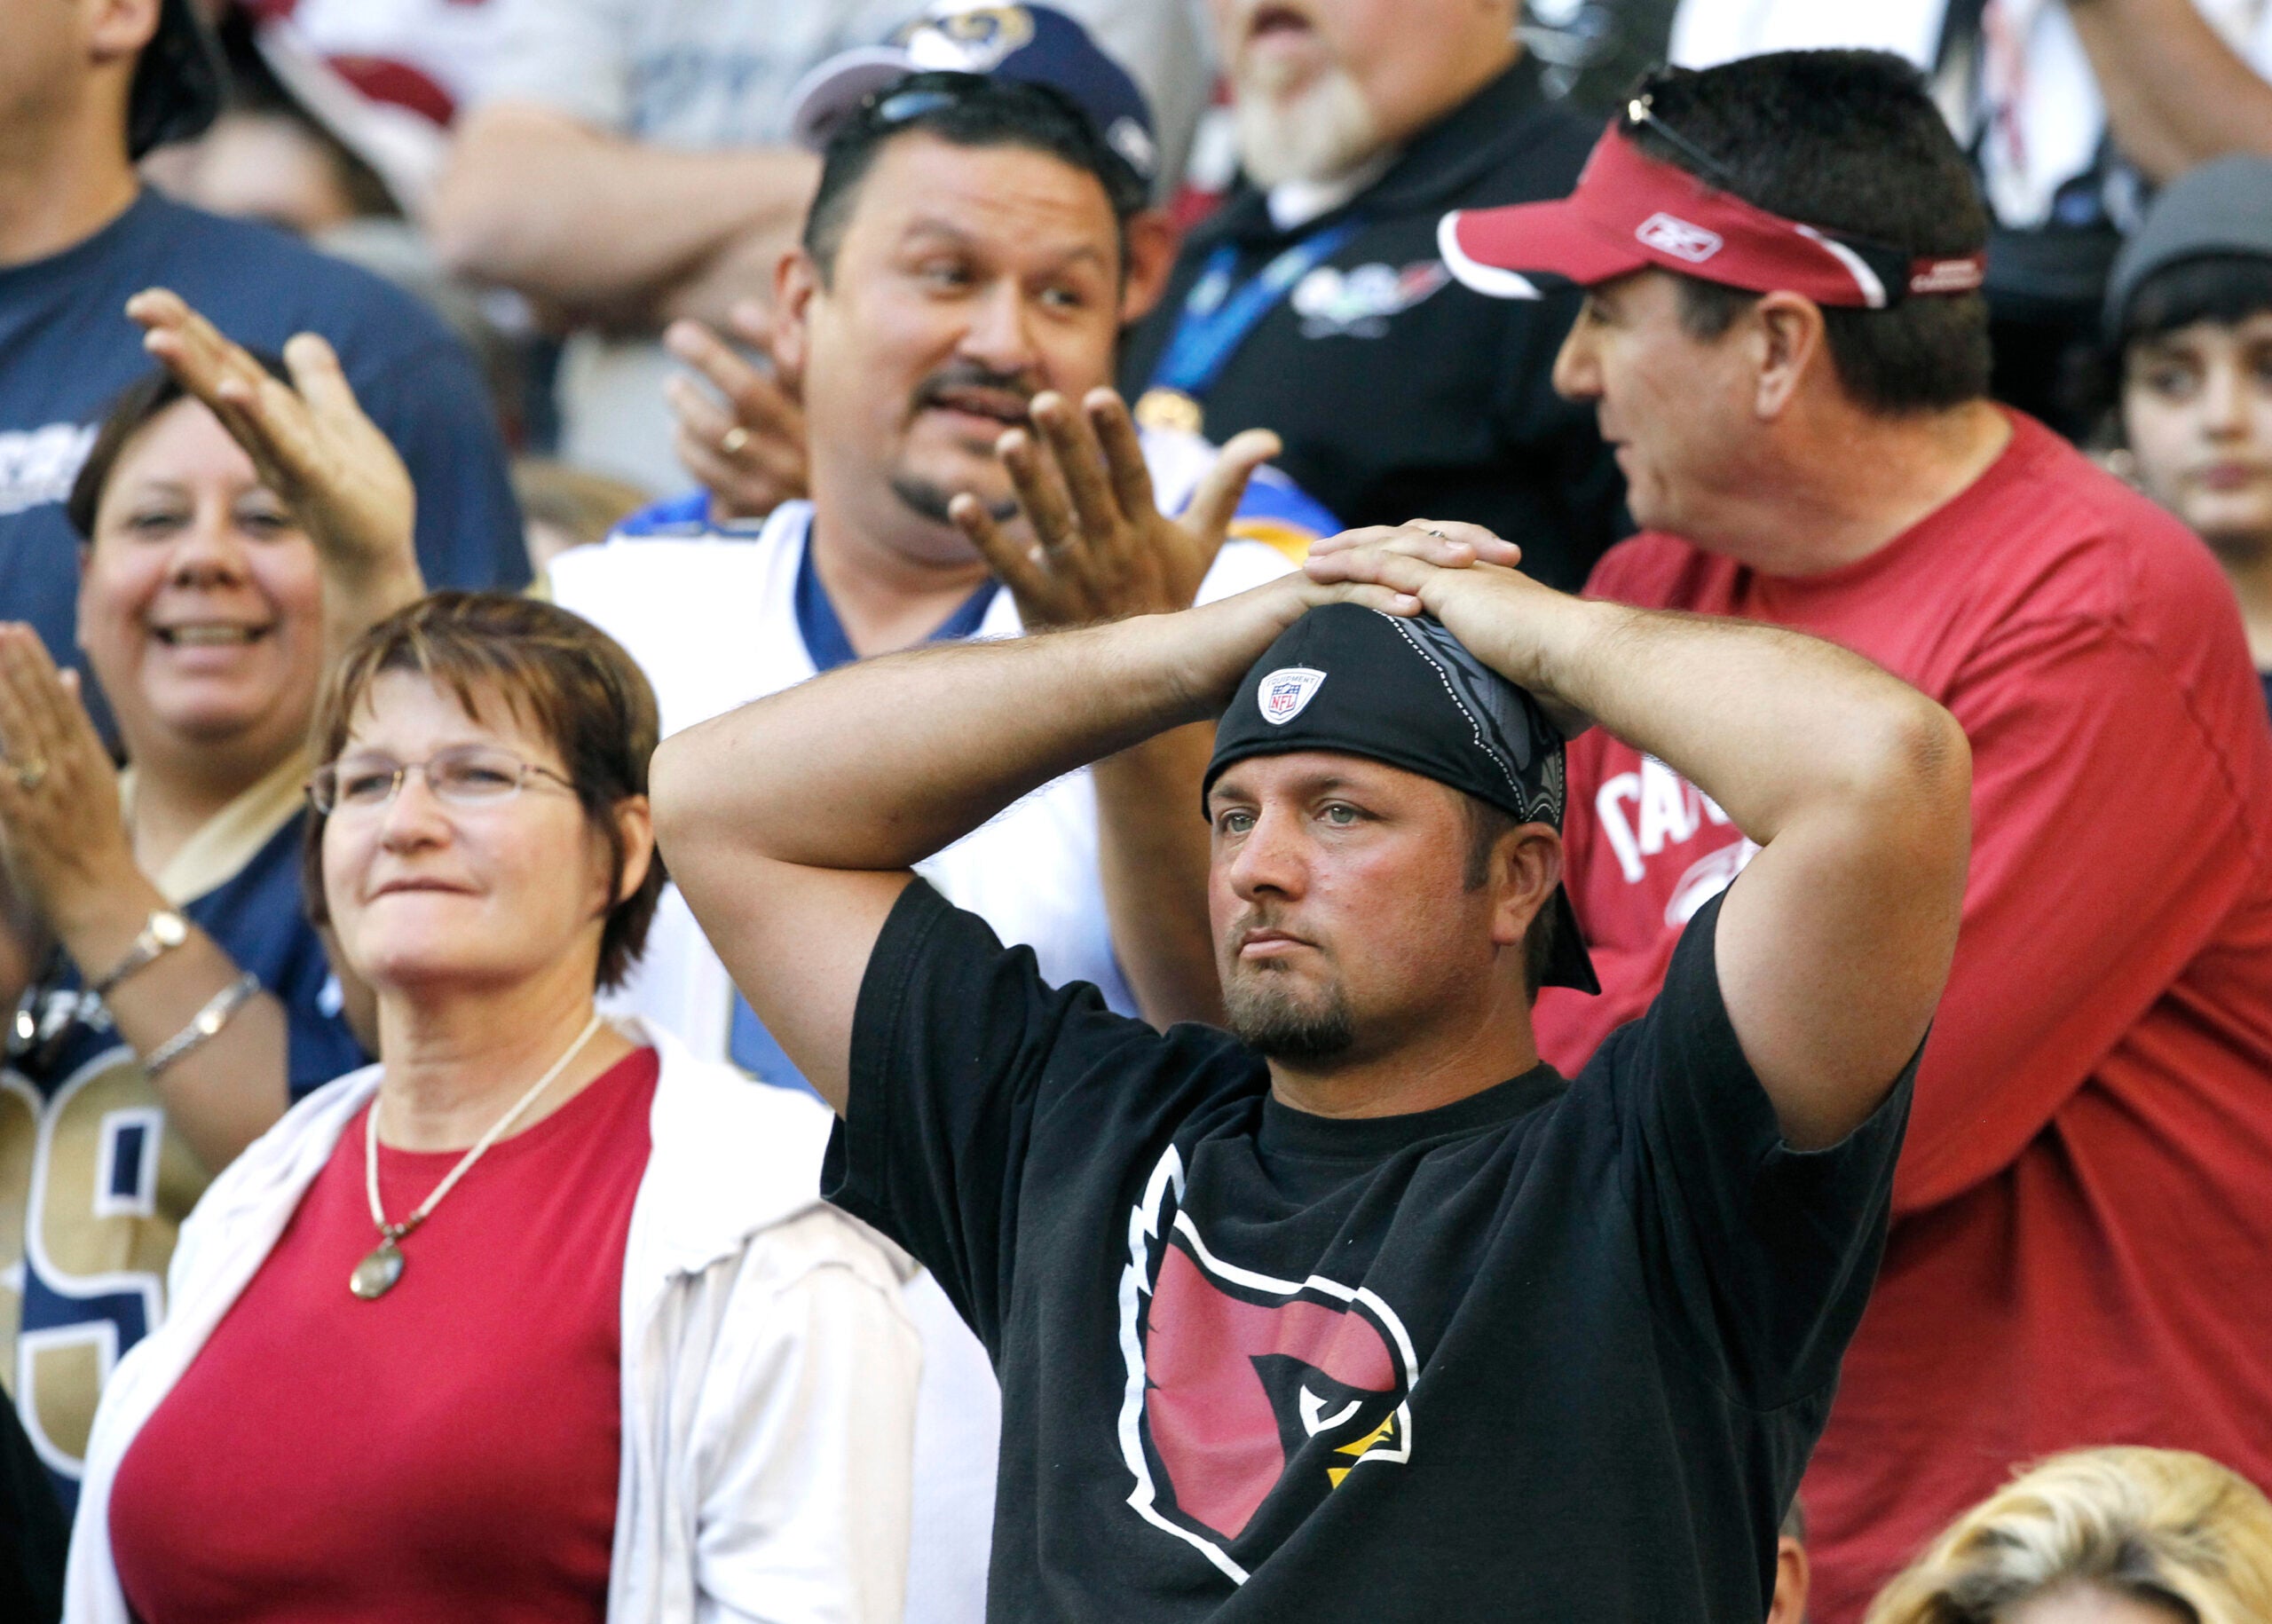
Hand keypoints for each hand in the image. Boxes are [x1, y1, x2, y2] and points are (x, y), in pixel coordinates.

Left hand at [0, 627, 148, 938]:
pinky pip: (0, 776)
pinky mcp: (22, 817)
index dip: (35, 663)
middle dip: (14, 665)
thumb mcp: (99, 778)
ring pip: (17, 731)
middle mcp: (69, 767)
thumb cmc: (97, 842)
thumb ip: (78, 729)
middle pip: (37, 707)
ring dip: (2, 693)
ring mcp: (47, 790)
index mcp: (87, 757)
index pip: (59, 700)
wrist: (103, 895)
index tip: (16, 631)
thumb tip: (68, 679)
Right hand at [127, 288, 418, 598]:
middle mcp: (266, 440)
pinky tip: (237, 390)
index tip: (151, 299)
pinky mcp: (318, 482)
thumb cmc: (358, 496)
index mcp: (270, 421)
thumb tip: (301, 338)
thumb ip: (320, 385)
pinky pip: (286, 446)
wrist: (378, 555)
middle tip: (138, 305)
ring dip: (200, 375)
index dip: (192, 334)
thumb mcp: (340, 424)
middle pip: (217, 383)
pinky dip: (261, 418)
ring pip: (236, 411)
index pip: (226, 370)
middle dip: (181, 344)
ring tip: (159, 340)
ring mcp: (287, 461)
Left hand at [665, 304, 807, 520]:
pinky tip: (680, 431)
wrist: (832, 517)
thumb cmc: (814, 433)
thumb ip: (797, 344)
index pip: (798, 366)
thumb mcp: (815, 393)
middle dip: (708, 357)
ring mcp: (779, 478)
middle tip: (677, 334)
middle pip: (748, 393)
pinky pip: (705, 469)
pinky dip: (685, 445)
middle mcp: (807, 446)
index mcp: (827, 411)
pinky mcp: (753, 504)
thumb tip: (774, 283)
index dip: (768, 334)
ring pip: (718, 432)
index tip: (737, 310)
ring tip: (673, 385)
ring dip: (688, 403)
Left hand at [950, 388, 1279, 627]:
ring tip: (1008, 441)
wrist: (1145, 683)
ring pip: (1050, 525)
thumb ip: (1226, 486)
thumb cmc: (1169, 598)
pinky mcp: (1041, 603)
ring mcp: (1075, 577)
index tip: (1101, 397)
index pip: (1132, 476)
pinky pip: (1012, 568)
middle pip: (1088, 492)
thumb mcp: (1201, 544)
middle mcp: (1111, 549)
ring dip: (1028, 485)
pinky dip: (986, 540)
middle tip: (1044, 402)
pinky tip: (961, 506)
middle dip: (1068, 448)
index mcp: (1146, 530)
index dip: (1116, 438)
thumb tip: (1268, 438)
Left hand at [1305, 520, 1595, 733]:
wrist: (1581, 659)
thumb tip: (1535, 738)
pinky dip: (1349, 564)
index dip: (1405, 573)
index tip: (1378, 580)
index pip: (1438, 574)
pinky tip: (1319, 568)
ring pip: (1389, 551)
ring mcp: (1458, 574)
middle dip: (1368, 550)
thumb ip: (1526, 701)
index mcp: (1490, 594)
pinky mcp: (1445, 583)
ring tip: (1311, 558)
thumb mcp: (1539, 691)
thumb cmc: (1573, 681)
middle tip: (1332, 556)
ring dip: (1347, 552)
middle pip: (1407, 551)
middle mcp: (1471, 575)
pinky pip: (1385, 566)